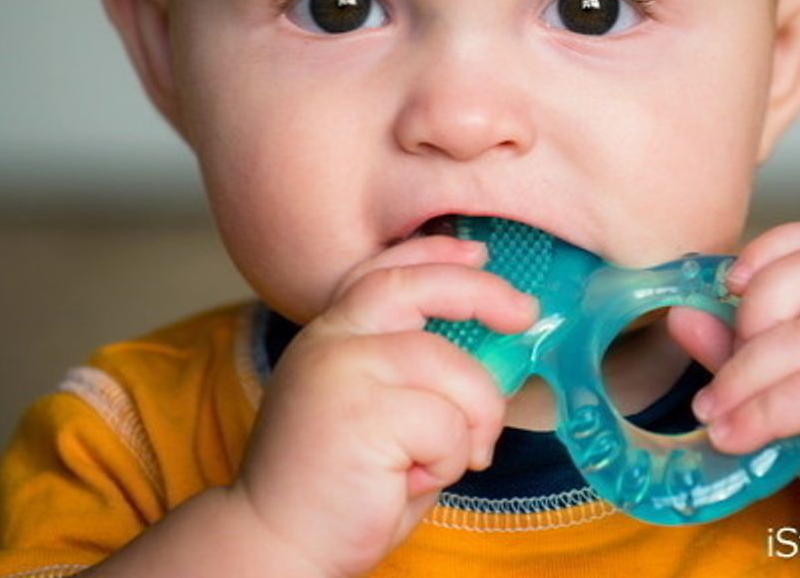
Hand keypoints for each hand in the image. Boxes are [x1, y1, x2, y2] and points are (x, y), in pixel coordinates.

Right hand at [228, 235, 538, 577]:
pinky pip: (448, 424)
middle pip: (420, 287)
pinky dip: (447, 460)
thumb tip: (493, 347)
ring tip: (437, 462)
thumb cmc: (340, 487)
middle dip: (482, 293)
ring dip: (470, 422)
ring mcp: (343, 371)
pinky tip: (408, 482)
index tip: (477, 253)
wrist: (276, 545)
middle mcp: (332, 341)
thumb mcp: (378, 410)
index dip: (434, 253)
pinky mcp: (362, 413)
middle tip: (524, 314)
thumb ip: (416, 373)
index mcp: (332, 335)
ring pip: (454, 370)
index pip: (384, 271)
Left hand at [669, 221, 799, 536]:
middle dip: (749, 316)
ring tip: (712, 414)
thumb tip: (681, 316)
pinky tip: (734, 435)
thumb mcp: (795, 389)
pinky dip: (761, 412)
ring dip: (742, 377)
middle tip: (723, 373)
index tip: (725, 286)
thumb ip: (745, 349)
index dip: (767, 251)